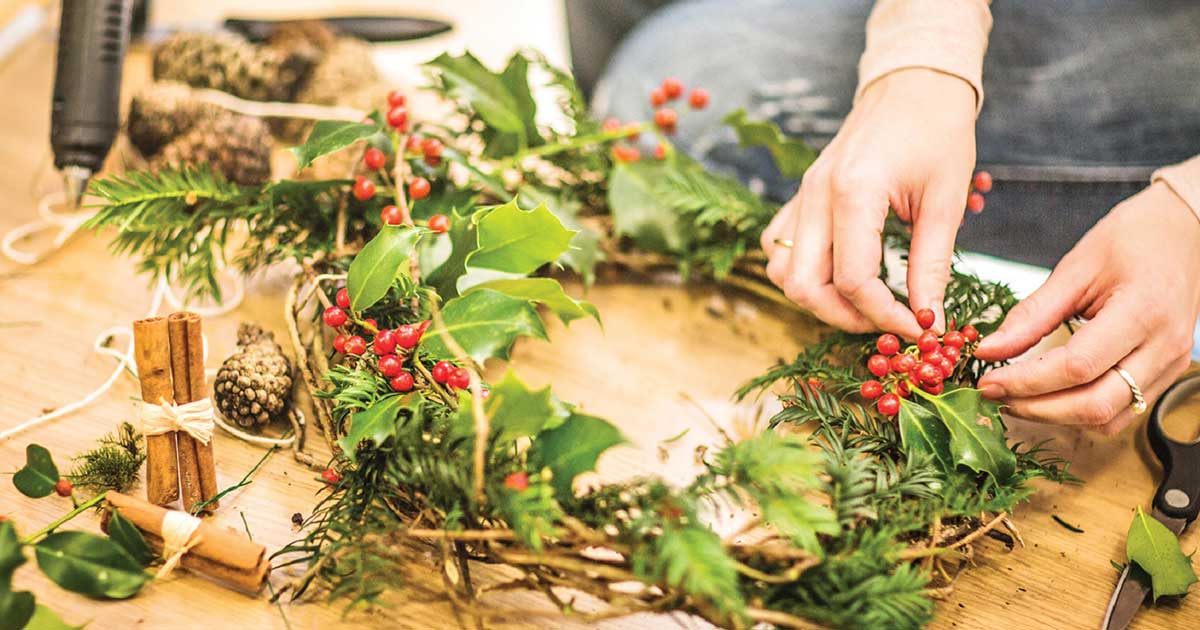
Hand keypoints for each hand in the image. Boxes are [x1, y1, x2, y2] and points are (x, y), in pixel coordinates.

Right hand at [761, 68, 976, 337]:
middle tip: (887, 323)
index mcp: (853, 192)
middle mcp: (815, 195)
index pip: (853, 279)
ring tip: (861, 304)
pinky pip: (777, 248)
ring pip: (781, 272)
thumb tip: (928, 318)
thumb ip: (932, 265)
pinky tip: (836, 275)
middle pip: (804, 286)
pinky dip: (800, 273)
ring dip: (817, 299)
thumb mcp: (945, 201)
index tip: (917, 327)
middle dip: (845, 317)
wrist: (913, 85)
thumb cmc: (937, 132)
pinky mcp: (800, 196)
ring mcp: (801, 195)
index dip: (885, 316)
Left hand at [975, 183, 1199, 434]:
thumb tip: (989, 349)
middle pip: (1094, 405)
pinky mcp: (1167, 374)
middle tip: (994, 394)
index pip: (1076, 367)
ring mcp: (1170, 365)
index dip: (1026, 381)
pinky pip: (1122, 411)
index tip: (987, 380)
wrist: (1186, 231)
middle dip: (1036, 408)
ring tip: (1016, 397)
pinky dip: (1081, 412)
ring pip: (1109, 418)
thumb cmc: (1133, 238)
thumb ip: (1032, 314)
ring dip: (1057, 416)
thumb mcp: (1076, 267)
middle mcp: (1162, 347)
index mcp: (1142, 312)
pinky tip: (1050, 395)